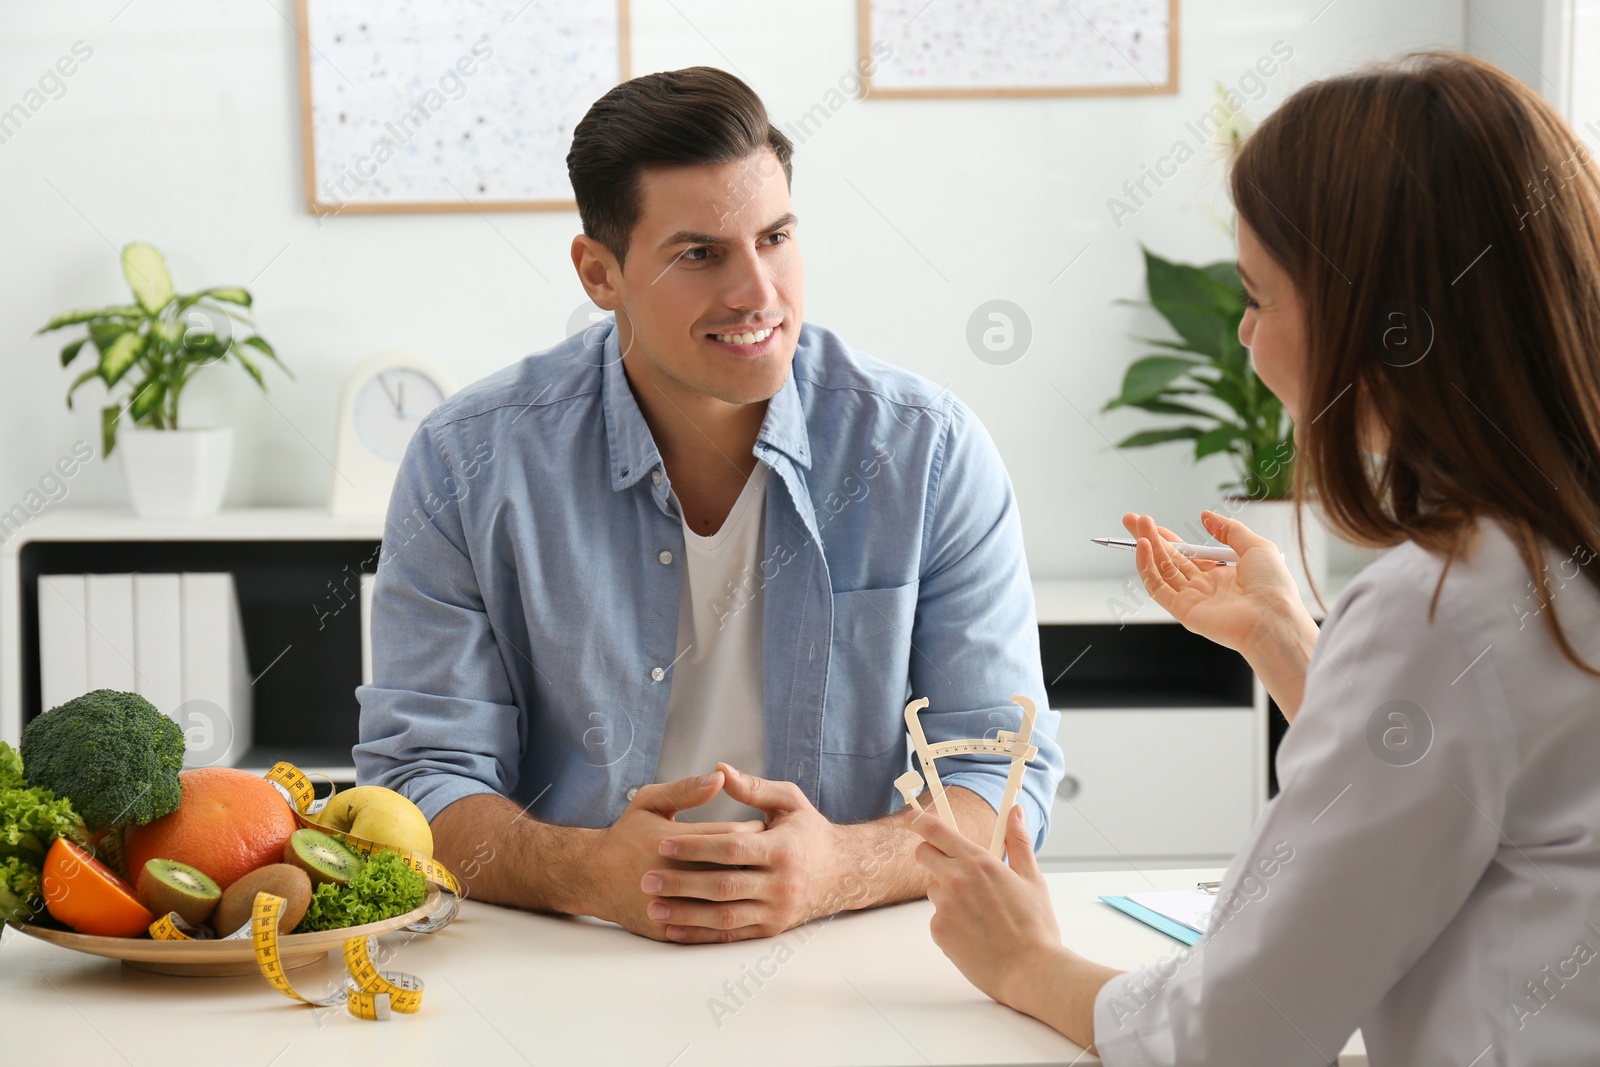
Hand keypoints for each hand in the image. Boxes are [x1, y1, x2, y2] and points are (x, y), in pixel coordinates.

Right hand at [590, 770, 762, 940]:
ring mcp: (668, 906)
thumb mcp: (649, 802)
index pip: (729, 837)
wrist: (592, 878)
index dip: (753, 832)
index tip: (765, 826)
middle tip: (772, 852)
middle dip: (757, 860)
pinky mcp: (667, 929)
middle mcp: (670, 876)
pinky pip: (707, 928)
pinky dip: (729, 915)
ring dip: (747, 889)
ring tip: (760, 875)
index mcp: (670, 842)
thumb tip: (721, 777)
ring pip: (723, 902)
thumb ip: (686, 789)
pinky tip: (740, 902)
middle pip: (731, 870)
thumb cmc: (626, 836)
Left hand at [643, 763, 851, 942]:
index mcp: (784, 849)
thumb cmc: (808, 832)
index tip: (664, 843)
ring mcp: (777, 910)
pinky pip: (731, 935)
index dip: (696, 846)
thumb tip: (718, 770)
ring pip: (724, 916)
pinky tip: (675, 929)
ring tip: (653, 907)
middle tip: (647, 878)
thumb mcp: (789, 801)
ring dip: (686, 914)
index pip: (732, 848)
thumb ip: (753, 787)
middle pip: (723, 886)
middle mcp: (782, 884)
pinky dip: (701, 934)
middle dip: (682, 883)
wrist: (842, 873)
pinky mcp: (771, 929)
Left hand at [907, 802, 1062, 1008]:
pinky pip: (937, 917)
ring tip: (980, 913)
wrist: (1030, 971)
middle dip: (933, 855)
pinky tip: (975, 933)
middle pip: (924, 854)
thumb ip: (1018, 841)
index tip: (912, 817)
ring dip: (948, 893)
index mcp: (979, 862)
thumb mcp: (1032, 878)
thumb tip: (1016, 811)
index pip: (937, 831)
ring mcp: (944, 906)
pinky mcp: (939, 931)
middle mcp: (956, 879)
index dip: (920, 820)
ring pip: (934, 889)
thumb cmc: (1035, 926)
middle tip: (955, 869)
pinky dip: (951, 921)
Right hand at [1122, 510, 1305, 653]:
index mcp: (1221, 574)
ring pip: (1161, 570)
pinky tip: (1144, 547)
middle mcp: (1204, 587)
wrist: (1273, 618)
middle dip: (1151, 538)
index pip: (1188, 553)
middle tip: (1133, 519)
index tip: (1155, 523)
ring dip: (1148, 547)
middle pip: (1170, 559)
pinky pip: (1158, 587)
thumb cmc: (1273, 587)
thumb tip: (1206, 516)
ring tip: (1138, 525)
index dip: (1170, 538)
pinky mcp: (1182, 610)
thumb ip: (1229, 529)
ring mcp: (1192, 599)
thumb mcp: (1256, 546)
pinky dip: (1147, 567)